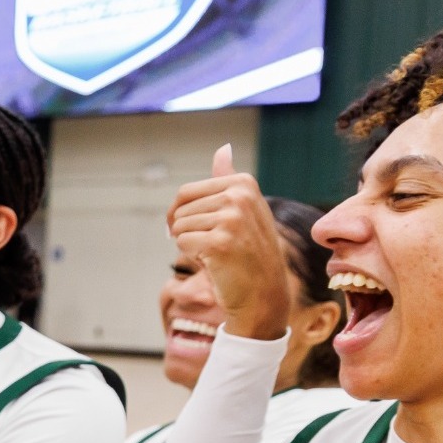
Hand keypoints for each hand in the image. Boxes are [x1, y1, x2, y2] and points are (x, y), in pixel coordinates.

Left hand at [165, 144, 290, 340]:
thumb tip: (222, 148)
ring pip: (178, 227)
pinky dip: (193, 257)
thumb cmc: (247, 251)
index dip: (181, 214)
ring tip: (219, 254)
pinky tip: (217, 263)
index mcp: (244, 183)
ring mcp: (232, 218)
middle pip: (180, 209)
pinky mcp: (220, 242)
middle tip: (214, 247)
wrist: (263, 293)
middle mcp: (240, 196)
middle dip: (187, 231)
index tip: (200, 229)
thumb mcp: (243, 210)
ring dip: (191, 245)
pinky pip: (182, 243)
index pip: (185, 192)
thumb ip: (228, 180)